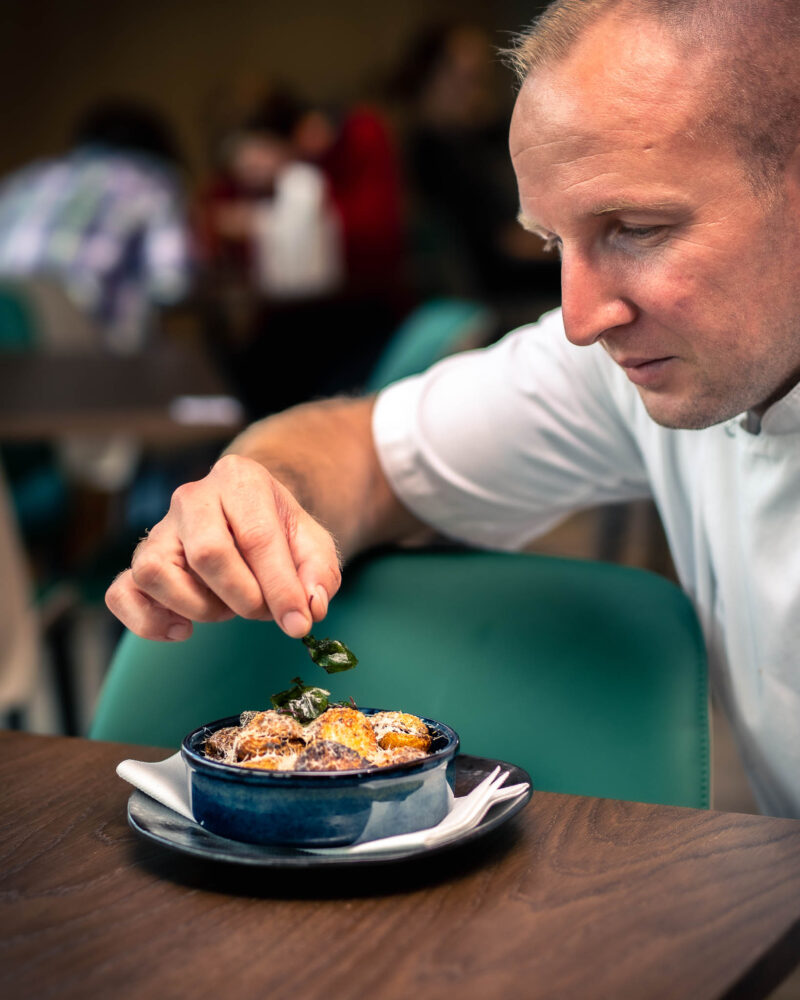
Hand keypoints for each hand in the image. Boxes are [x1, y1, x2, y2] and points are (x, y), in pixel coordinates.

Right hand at [105, 454, 341, 641]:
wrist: (249, 513)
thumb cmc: (280, 530)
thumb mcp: (313, 543)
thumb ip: (319, 574)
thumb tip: (310, 608)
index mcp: (240, 479)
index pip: (256, 537)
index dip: (280, 587)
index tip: (299, 623)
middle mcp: (192, 497)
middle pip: (207, 553)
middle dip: (243, 596)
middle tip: (263, 610)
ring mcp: (161, 528)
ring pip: (155, 572)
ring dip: (197, 607)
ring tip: (225, 609)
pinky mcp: (143, 559)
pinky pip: (122, 593)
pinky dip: (148, 620)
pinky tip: (182, 629)